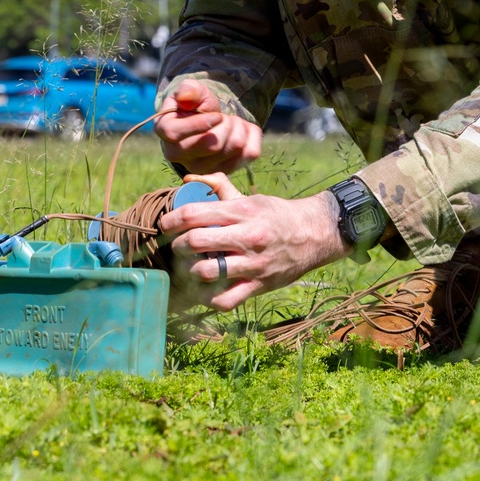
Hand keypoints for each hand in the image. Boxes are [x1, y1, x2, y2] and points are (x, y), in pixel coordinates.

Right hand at [155, 77, 261, 173]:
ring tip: (229, 122)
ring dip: (238, 126)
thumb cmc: (195, 106)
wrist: (208, 123)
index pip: (176, 134)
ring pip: (234, 147)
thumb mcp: (191, 92)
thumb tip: (186, 97)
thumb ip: (188, 90)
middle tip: (222, 116)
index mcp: (165, 133)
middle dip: (225, 122)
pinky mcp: (227, 171)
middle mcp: (181, 157)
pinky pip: (250, 152)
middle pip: (213, 144)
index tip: (216, 115)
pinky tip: (240, 131)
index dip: (200, 123)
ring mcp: (204, 168)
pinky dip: (251, 135)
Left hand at [160, 172, 351, 310]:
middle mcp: (246, 236)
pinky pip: (225, 299)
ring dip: (190, 270)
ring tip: (190, 267)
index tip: (166, 226)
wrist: (313, 234)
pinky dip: (208, 298)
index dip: (171, 221)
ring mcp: (253, 263)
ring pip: (207, 271)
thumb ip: (219, 187)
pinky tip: (205, 290)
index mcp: (241, 211)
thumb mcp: (250, 197)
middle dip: (177, 245)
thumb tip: (188, 180)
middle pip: (195, 241)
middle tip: (177, 247)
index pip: (194, 214)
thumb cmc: (276, 215)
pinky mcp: (259, 285)